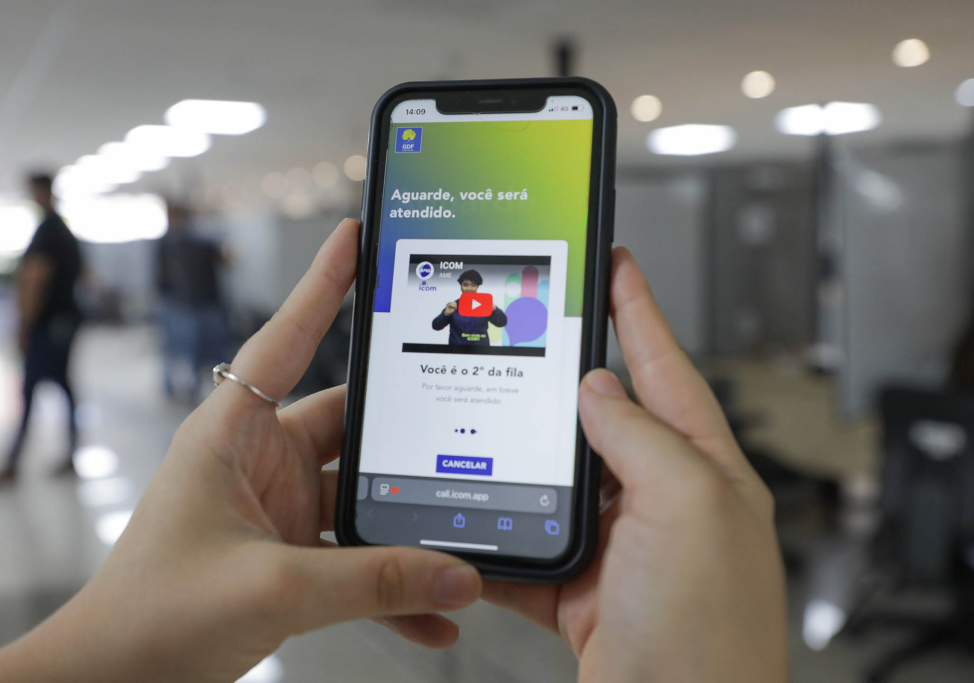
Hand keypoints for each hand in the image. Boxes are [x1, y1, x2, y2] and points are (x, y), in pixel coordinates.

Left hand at [0, 219, 481, 682]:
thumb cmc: (149, 617)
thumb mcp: (269, 587)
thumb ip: (372, 581)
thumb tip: (457, 573)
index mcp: (232, 434)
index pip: (286, 340)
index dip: (324, 287)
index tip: (358, 239)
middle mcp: (259, 462)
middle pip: (352, 427)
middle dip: (408, 437)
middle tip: (469, 422)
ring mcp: (280, 511)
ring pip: (365, 500)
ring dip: (410, 525)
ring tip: (466, 536)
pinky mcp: (293, 558)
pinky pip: (359, 562)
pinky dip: (395, 585)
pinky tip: (434, 611)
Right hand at [482, 247, 786, 682]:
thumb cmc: (707, 634)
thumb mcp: (687, 505)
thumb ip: (642, 435)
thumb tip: (599, 387)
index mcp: (704, 471)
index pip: (666, 368)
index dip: (638, 310)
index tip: (614, 263)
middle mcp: (663, 504)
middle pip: (605, 419)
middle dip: (568, 378)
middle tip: (534, 328)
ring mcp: (621, 548)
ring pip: (558, 480)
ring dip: (523, 458)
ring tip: (491, 418)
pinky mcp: (580, 591)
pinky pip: (527, 546)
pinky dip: (497, 535)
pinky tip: (474, 516)